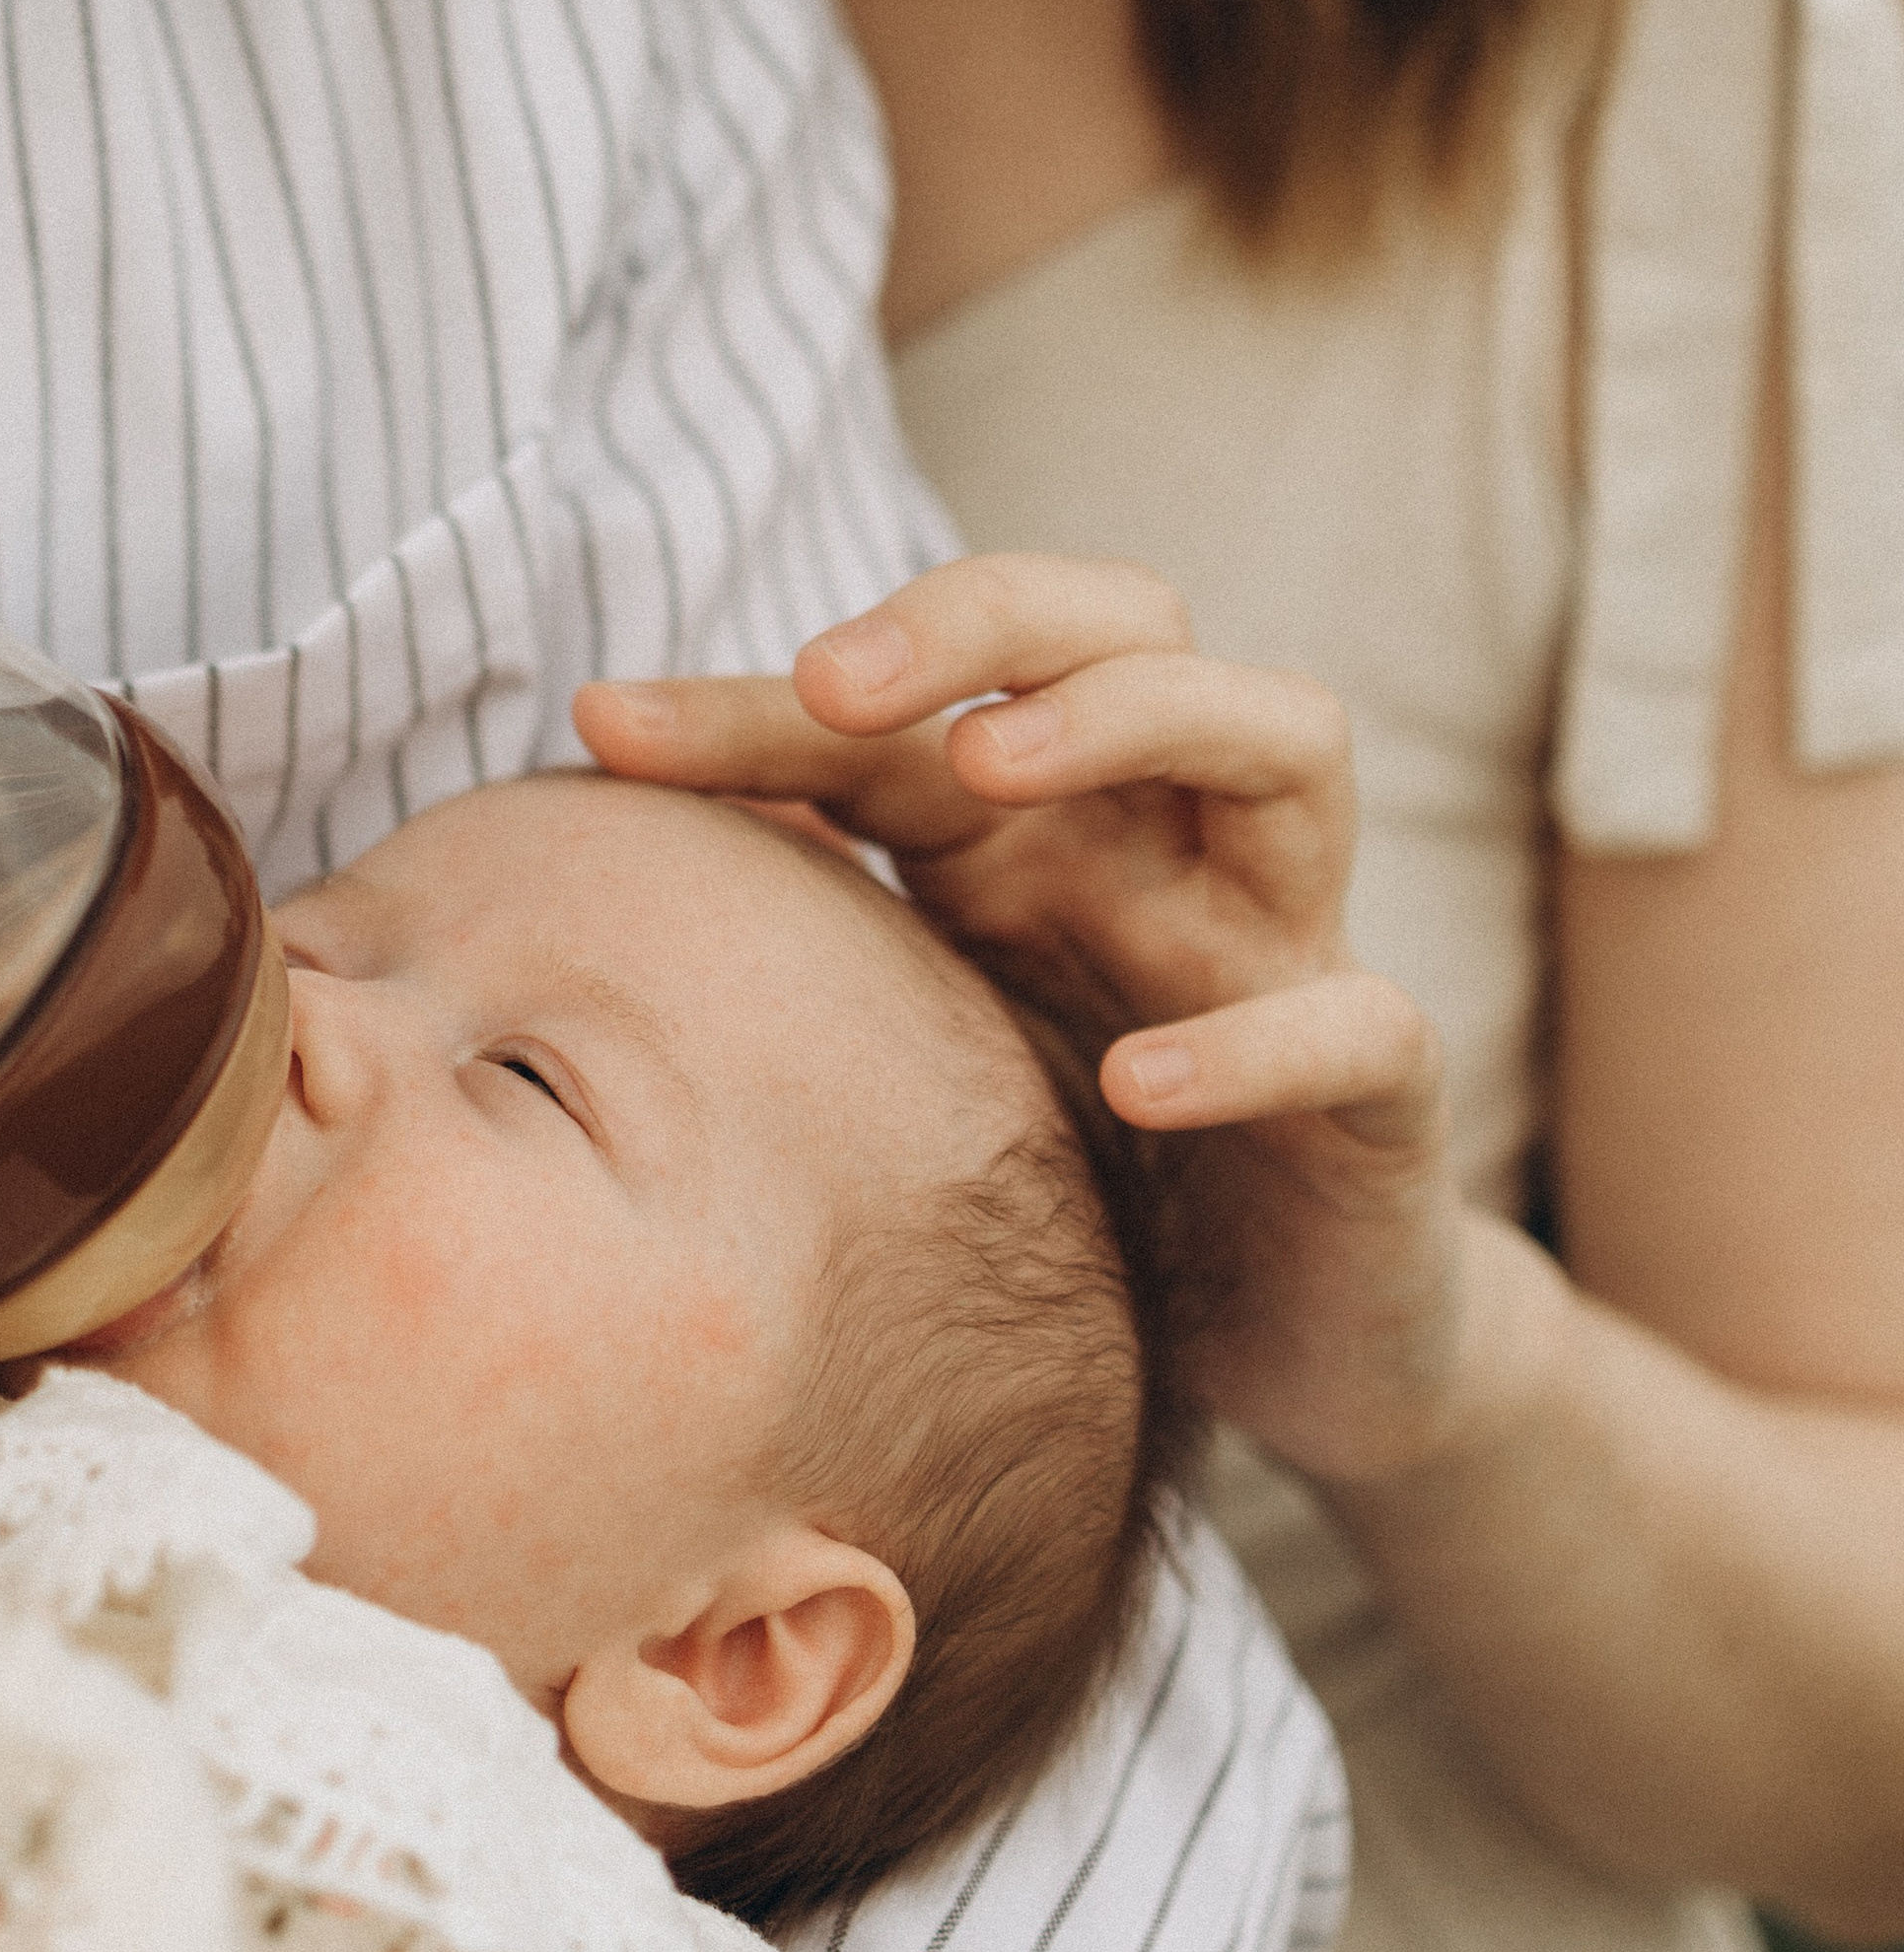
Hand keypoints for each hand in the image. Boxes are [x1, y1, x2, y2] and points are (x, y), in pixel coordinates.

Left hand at [579, 555, 1477, 1483]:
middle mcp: (1174, 841)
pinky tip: (1136, 1077)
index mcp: (1051, 815)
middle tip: (841, 679)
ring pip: (1289, 738)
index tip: (604, 722)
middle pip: (1135, 618)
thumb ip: (793, 917)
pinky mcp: (1385, 1092)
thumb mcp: (923, 1020)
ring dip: (1139, 720)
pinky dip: (1254, 1037)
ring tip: (994, 768)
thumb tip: (566, 834)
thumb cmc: (1081, 1143)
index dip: (761, 694)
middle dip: (988, 617)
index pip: (920, 690)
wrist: (1292, 1334)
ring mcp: (1290, 945)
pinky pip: (1360, 1021)